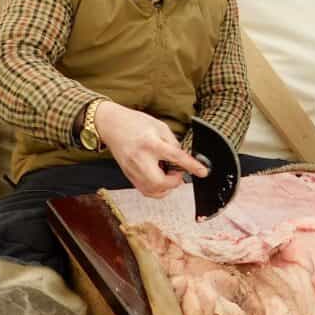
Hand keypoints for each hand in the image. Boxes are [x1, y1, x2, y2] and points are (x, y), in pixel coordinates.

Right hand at [94, 102, 208, 197]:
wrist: (111, 124)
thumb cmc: (134, 123)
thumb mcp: (159, 126)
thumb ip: (173, 143)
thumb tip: (182, 158)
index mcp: (150, 144)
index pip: (175, 157)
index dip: (191, 166)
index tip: (203, 172)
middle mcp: (140, 159)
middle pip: (160, 182)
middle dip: (174, 182)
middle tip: (178, 172)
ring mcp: (132, 169)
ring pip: (152, 191)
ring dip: (166, 187)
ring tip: (167, 173)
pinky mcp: (128, 175)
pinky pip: (145, 190)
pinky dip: (156, 189)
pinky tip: (159, 177)